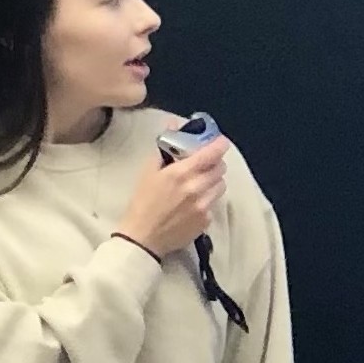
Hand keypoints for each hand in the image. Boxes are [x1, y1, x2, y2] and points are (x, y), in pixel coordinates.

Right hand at [115, 133, 230, 256]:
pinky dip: (208, 200)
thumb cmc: (142, 203)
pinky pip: (214, 204)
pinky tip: (194, 203)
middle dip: (215, 163)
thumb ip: (163, 147)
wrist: (142, 239)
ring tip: (201, 184)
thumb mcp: (148, 172)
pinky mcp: (206, 221)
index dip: (219, 145)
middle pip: (220, 169)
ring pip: (221, 186)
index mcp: (182, 173)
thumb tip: (173, 124)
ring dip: (214, 181)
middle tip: (206, 164)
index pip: (211, 153)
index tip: (220, 142)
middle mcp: (197, 188)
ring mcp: (203, 206)